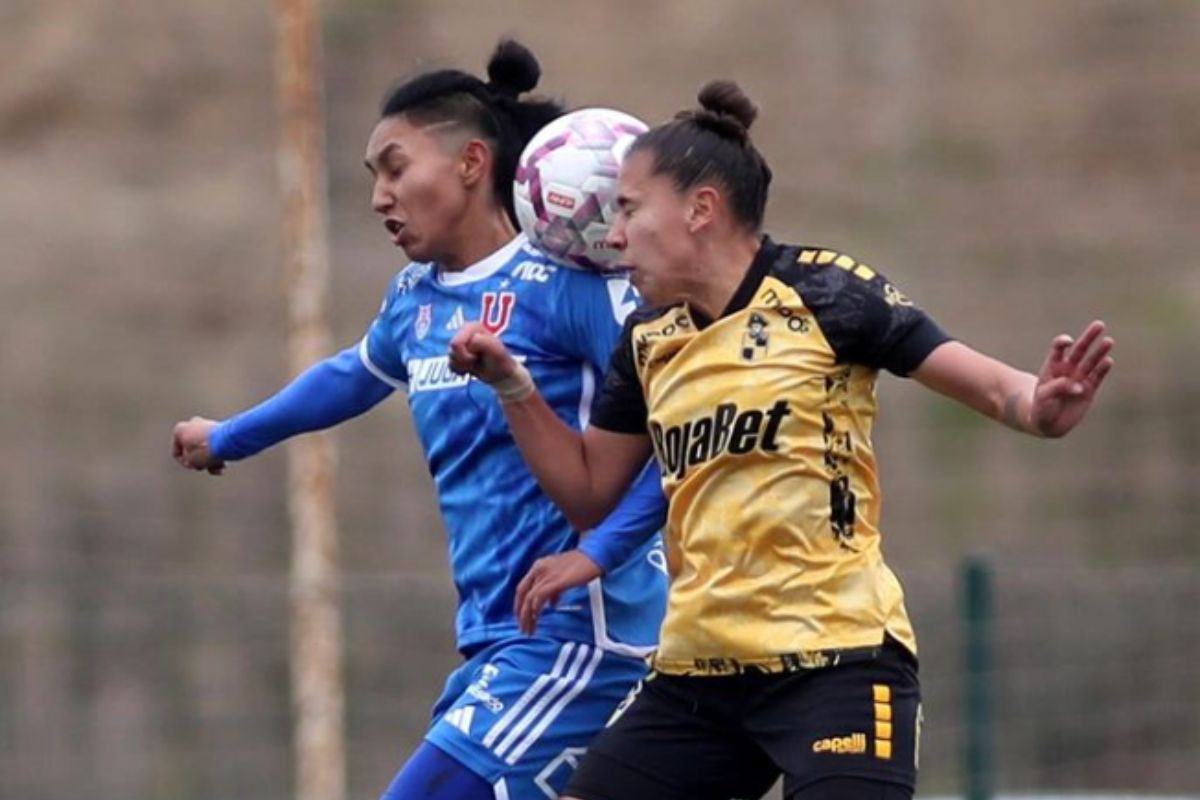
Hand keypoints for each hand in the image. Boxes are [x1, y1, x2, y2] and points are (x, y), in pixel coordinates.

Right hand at [172, 416, 225, 474]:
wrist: (226, 441)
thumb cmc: (205, 450)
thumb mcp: (190, 461)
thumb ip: (190, 461)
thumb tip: (198, 460)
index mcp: (180, 429)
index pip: (178, 452)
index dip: (185, 463)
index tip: (193, 465)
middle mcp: (193, 424)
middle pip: (194, 449)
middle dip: (200, 461)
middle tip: (205, 466)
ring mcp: (207, 424)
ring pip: (206, 448)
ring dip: (211, 460)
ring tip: (218, 468)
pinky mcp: (220, 427)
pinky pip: (216, 444)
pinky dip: (218, 454)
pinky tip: (223, 464)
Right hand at [448, 321, 518, 383]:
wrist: (501, 373)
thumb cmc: (500, 360)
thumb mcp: (494, 349)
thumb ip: (480, 342)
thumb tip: (469, 342)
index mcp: (471, 327)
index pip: (457, 344)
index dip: (467, 356)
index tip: (480, 356)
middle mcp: (464, 332)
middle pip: (451, 351)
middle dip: (463, 361)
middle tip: (476, 361)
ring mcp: (460, 342)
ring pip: (450, 358)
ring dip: (462, 366)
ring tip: (474, 364)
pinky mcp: (456, 353)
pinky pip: (449, 364)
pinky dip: (459, 370)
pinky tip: (469, 369)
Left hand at [515, 550, 603, 633]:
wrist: (594, 556)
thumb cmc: (582, 565)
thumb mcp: (562, 576)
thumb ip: (554, 589)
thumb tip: (551, 603)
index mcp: (539, 566)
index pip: (522, 587)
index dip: (519, 604)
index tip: (521, 616)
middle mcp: (539, 569)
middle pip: (522, 594)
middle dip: (521, 613)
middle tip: (524, 627)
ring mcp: (546, 574)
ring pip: (529, 598)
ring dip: (528, 616)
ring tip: (530, 628)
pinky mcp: (556, 580)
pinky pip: (540, 596)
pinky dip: (536, 607)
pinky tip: (538, 616)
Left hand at [1030, 320, 1113, 436]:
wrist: (1048, 423)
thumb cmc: (1041, 407)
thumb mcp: (1043, 397)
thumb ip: (1057, 388)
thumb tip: (1078, 387)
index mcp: (1052, 366)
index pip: (1058, 349)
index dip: (1062, 343)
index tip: (1067, 342)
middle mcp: (1068, 369)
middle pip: (1079, 350)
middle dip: (1089, 338)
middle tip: (1099, 324)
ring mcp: (1079, 378)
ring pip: (1091, 361)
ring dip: (1100, 352)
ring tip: (1108, 341)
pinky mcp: (1089, 389)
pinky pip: (1097, 377)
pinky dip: (1103, 369)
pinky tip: (1108, 360)